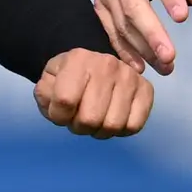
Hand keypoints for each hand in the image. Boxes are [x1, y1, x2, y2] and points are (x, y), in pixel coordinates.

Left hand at [34, 46, 153, 138]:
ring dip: (99, 132)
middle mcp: (107, 64)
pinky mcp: (146, 90)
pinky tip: (111, 120)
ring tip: (95, 120)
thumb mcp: (48, 81)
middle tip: (78, 118)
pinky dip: (120, 131)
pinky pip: (134, 125)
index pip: (65, 101)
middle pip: (90, 119)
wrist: (93, 64)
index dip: (58, 116)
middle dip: (79, 127)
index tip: (59, 112)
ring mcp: (130, 77)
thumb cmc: (69, 77)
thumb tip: (59, 107)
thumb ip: (45, 94)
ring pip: (112, 126)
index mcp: (79, 59)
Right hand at [93, 0, 191, 73]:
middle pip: (133, 6)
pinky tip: (141, 67)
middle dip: (151, 33)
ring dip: (142, 49)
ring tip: (165, 67)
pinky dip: (125, 52)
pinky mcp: (101, 7)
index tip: (183, 17)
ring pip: (121, 24)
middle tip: (169, 56)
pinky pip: (111, 32)